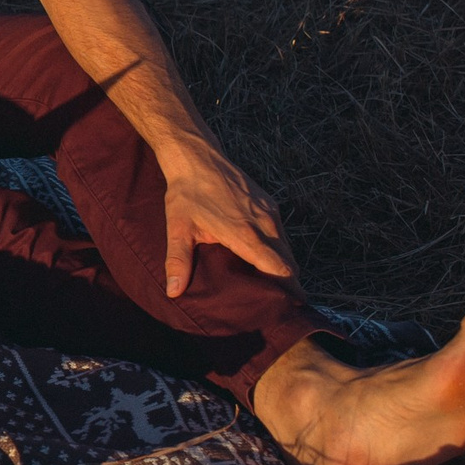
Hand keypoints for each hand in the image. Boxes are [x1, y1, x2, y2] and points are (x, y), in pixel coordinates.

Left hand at [160, 140, 295, 296]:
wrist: (198, 158)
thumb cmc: (186, 194)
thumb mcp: (178, 229)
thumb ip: (178, 261)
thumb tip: (173, 292)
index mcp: (244, 234)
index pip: (278, 268)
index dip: (287, 289)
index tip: (291, 306)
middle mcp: (263, 223)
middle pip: (288, 261)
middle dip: (289, 283)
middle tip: (284, 304)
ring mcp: (269, 212)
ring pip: (286, 247)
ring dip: (285, 266)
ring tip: (278, 287)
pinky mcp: (269, 204)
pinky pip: (281, 232)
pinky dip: (280, 249)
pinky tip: (268, 259)